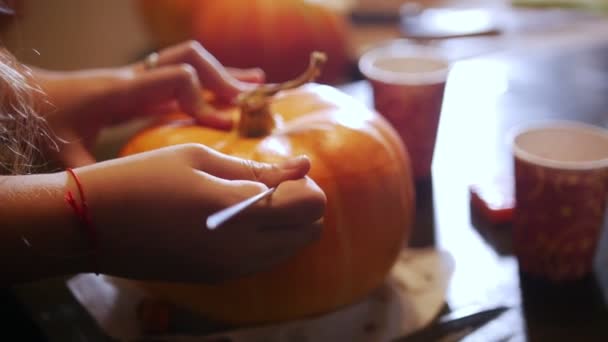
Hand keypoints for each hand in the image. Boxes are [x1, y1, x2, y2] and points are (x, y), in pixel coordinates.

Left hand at [36, 40, 263, 166]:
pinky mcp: (144, 84)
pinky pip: (184, 75)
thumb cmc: (47, 121)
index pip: (177, 79)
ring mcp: (142, 77)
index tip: (224, 127)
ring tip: (258, 85)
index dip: (204, 101)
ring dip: (224, 72)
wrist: (28, 95)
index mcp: (124, 92)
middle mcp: (138, 78)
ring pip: (190, 60)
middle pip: (190, 59)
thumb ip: (91, 177)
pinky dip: (211, 80)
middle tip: (249, 105)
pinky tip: (232, 89)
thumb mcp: (66, 152)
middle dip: (223, 79)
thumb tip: (115, 209)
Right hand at [74, 144, 325, 282]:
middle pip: (309, 232)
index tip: (282, 171)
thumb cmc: (142, 178)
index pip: (310, 206)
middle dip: (302, 206)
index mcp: (241, 213)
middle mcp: (243, 250)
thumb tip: (304, 166)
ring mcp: (231, 270)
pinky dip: (265, 240)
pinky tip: (235, 219)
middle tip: (270, 184)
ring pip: (289, 249)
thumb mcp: (200, 159)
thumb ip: (256, 168)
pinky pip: (263, 260)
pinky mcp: (217, 279)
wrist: (90, 225)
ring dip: (286, 225)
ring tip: (250, 200)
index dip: (305, 185)